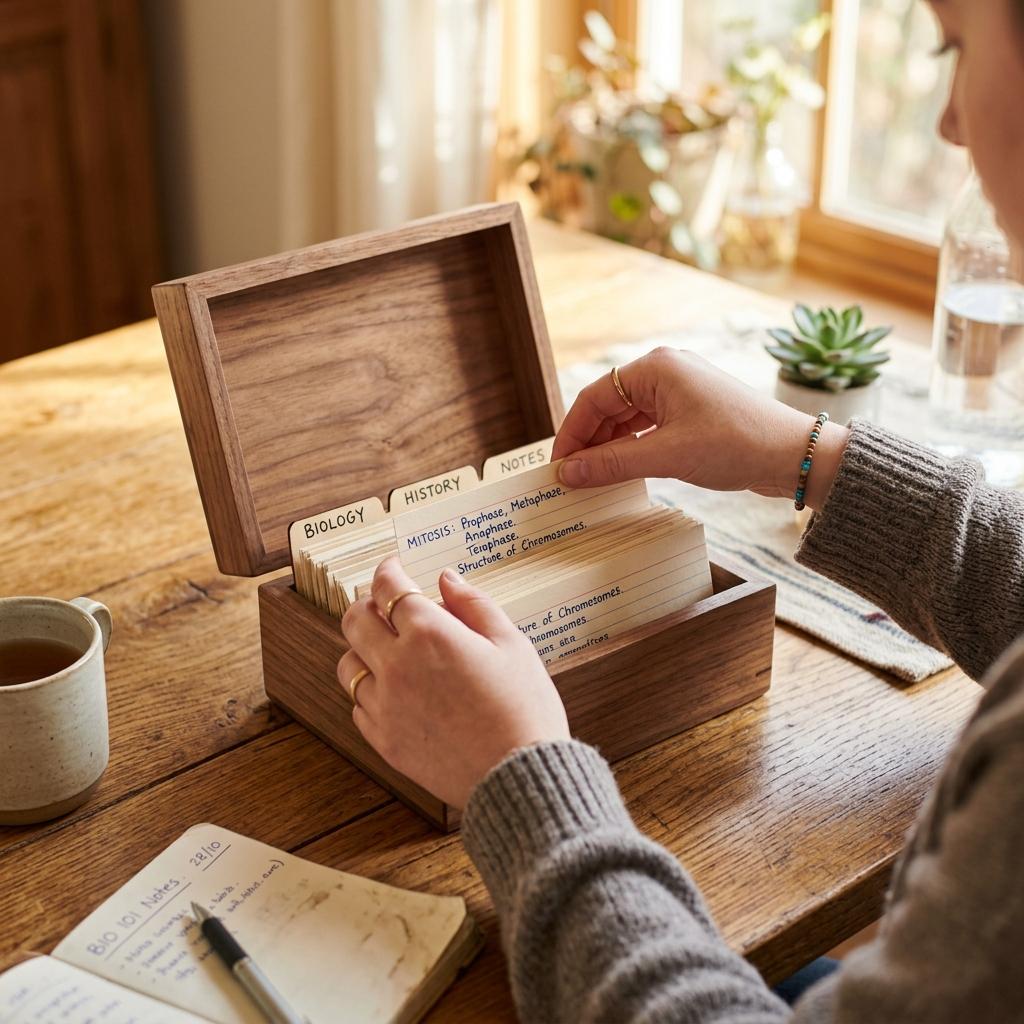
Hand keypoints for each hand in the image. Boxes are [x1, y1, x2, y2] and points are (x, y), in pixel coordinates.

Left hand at [338, 557, 568, 808]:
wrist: (520, 776)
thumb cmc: (524, 708)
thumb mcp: (512, 644)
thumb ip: (474, 605)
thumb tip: (446, 579)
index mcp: (430, 635)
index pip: (389, 588)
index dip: (388, 570)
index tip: (394, 568)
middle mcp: (397, 666)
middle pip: (355, 620)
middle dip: (368, 603)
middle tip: (386, 605)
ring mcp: (385, 706)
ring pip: (348, 663)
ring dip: (364, 649)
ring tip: (390, 651)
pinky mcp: (384, 740)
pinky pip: (359, 706)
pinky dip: (370, 691)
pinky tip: (396, 691)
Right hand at [552, 348, 848, 509]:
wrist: (794, 455)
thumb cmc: (737, 444)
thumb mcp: (666, 456)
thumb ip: (611, 463)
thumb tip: (568, 473)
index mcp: (656, 368)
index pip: (594, 398)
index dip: (571, 434)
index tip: (557, 467)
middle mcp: (665, 371)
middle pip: (608, 407)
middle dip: (589, 442)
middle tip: (572, 478)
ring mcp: (680, 390)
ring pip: (627, 418)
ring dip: (610, 447)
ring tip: (593, 479)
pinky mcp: (692, 411)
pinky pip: (648, 426)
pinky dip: (632, 447)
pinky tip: (622, 470)